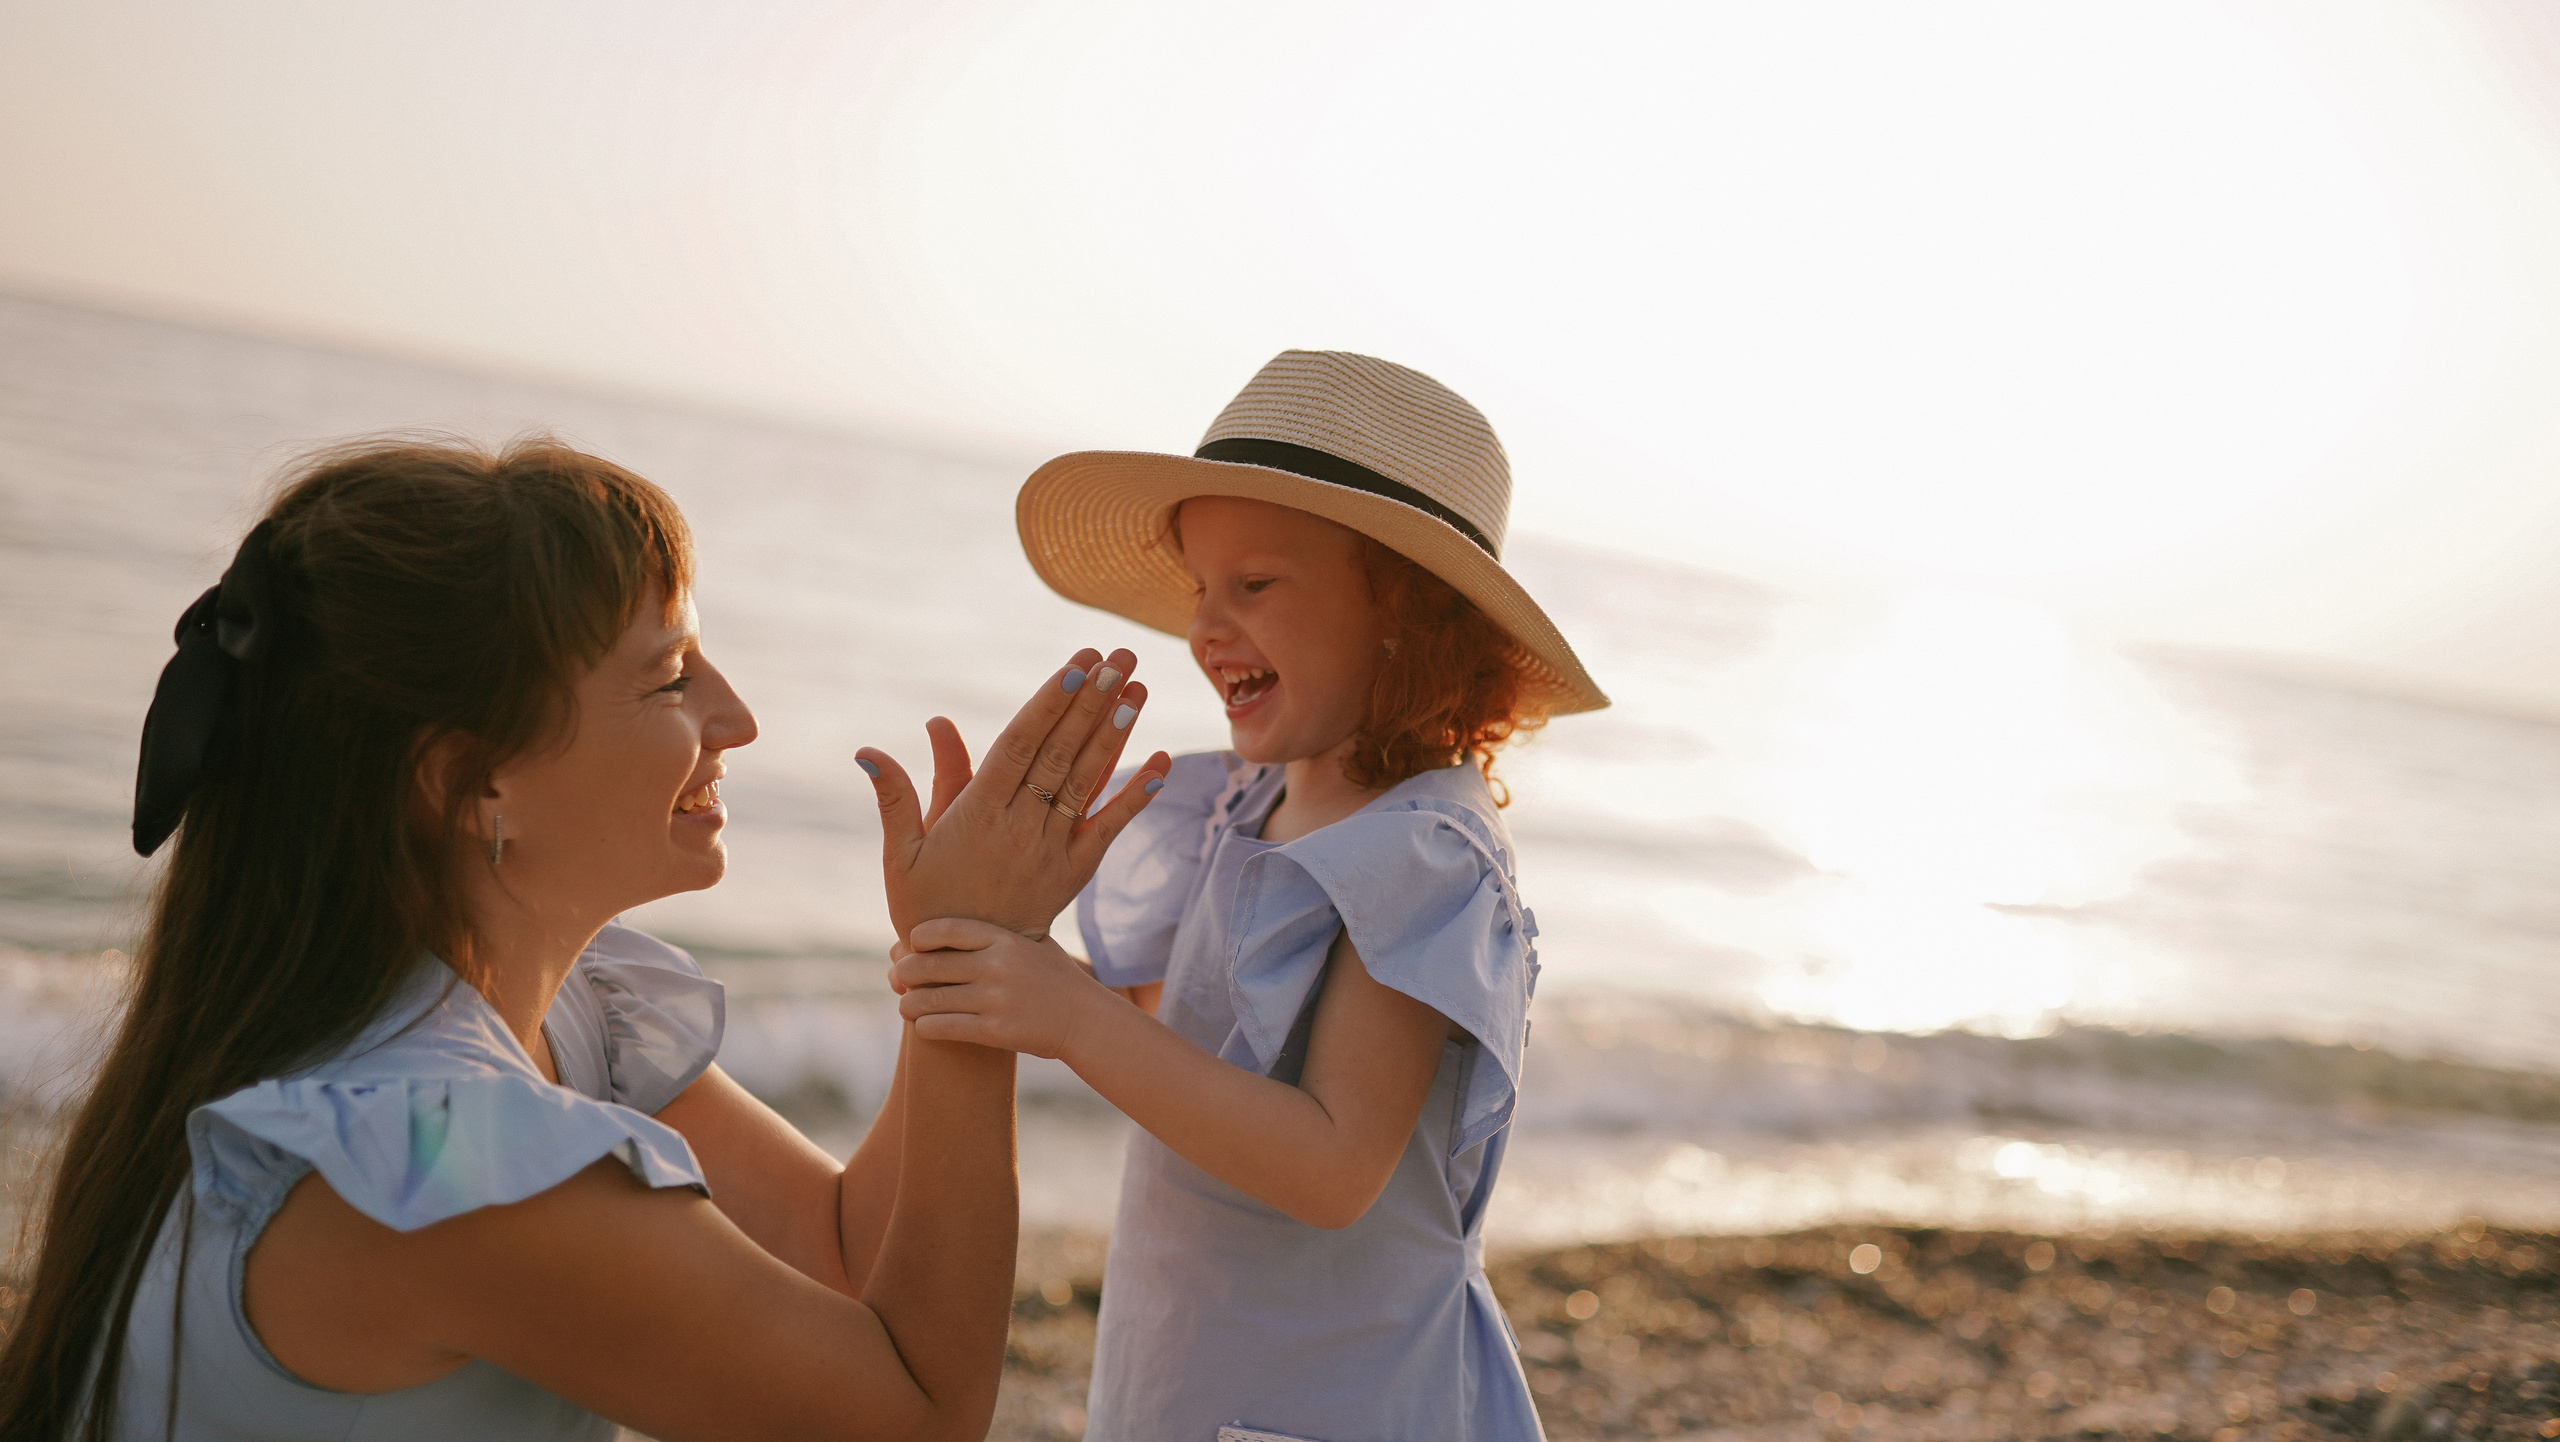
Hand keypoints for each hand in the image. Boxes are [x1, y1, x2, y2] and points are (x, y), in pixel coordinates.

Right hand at [859, 648, 1168, 939]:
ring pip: (1088, 781)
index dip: (1050, 705)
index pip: (1019, 747)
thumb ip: (897, 796)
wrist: (966, 970)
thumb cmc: (926, 903)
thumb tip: (869, 749)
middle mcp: (1020, 826)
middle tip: (1118, 657)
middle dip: (1093, 701)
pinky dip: (1137, 795)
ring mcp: (1052, 848)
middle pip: (1061, 753)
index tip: (1077, 667)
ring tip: (1139, 686)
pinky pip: (1110, 827)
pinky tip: (1163, 762)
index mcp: (977, 814)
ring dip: (1117, 732)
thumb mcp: (901, 852)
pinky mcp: (1076, 870)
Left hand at [892, 918, 1111, 1060]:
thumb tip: (954, 926)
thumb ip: (999, 934)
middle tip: (897, 978)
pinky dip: (925, 1027)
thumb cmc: (1056, 980)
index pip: (947, 929)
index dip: (920, 936)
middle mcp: (998, 966)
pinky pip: (942, 1027)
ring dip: (909, 1003)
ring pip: (928, 999)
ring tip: (906, 1005)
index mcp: (1005, 940)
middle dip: (905, 972)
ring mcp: (996, 999)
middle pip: (929, 965)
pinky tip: (923, 1026)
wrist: (1086, 1021)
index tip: (912, 944)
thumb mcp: (1034, 944)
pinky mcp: (995, 1031)